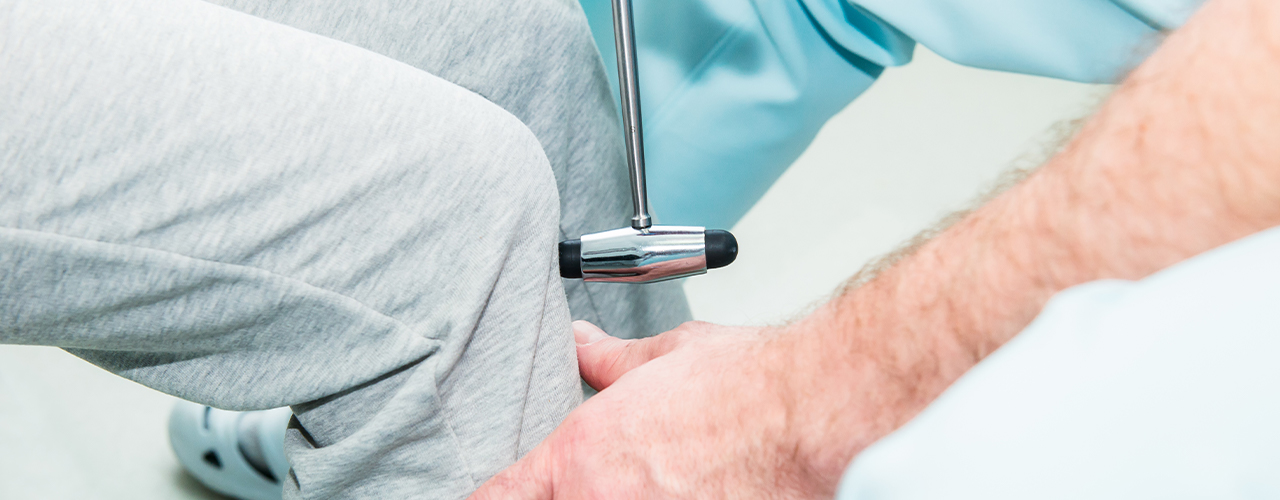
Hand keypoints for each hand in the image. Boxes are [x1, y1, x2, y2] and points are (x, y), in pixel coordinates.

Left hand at [468, 320, 847, 498]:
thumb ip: (609, 361)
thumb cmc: (748, 386)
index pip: (500, 497)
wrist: (810, 414)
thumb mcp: (664, 357)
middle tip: (620, 475)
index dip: (490, 499)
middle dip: (573, 493)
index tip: (491, 497)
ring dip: (625, 497)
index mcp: (580, 457)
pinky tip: (695, 489)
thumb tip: (579, 344)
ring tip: (664, 482)